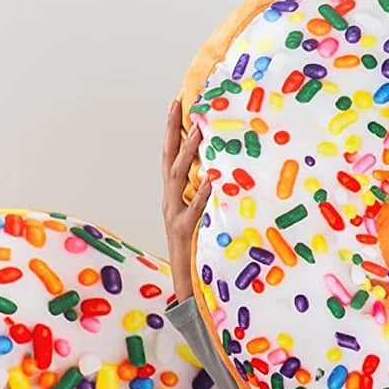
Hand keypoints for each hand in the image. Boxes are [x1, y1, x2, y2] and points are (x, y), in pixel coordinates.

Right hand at [161, 98, 213, 300]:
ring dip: (189, 153)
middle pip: (170, 160)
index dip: (172, 130)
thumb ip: (203, 193)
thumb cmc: (195, 249)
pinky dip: (202, 193)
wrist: (185, 284)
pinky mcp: (184, 231)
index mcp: (172, 195)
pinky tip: (213, 179)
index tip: (177, 103)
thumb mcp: (197, 215)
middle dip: (176, 132)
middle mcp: (170, 200)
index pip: (169, 156)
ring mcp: (175, 214)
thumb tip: (219, 169)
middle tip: (185, 107)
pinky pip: (195, 208)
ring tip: (200, 132)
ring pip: (179, 178)